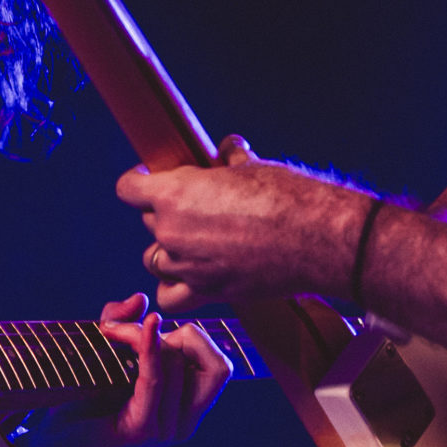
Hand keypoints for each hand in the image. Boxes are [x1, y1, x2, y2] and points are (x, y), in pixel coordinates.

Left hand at [20, 293, 233, 446]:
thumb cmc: (79, 407)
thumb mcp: (103, 358)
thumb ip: (122, 324)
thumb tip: (140, 298)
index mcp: (185, 409)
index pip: (219, 366)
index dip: (194, 338)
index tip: (151, 329)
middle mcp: (183, 423)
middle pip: (215, 366)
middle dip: (183, 336)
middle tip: (138, 336)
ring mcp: (165, 429)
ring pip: (177, 365)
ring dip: (142, 337)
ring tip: (109, 335)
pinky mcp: (141, 430)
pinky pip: (156, 379)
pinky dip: (149, 348)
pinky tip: (142, 329)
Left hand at [115, 137, 366, 312]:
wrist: (318, 239)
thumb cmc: (287, 197)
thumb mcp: (253, 167)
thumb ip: (230, 160)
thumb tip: (229, 149)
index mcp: (175, 193)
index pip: (129, 188)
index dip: (139, 181)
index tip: (152, 179)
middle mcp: (172, 231)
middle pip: (148, 222)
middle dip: (167, 214)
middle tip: (198, 210)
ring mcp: (187, 265)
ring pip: (156, 259)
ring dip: (170, 251)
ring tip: (197, 243)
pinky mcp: (207, 292)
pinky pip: (170, 297)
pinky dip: (175, 289)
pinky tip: (190, 278)